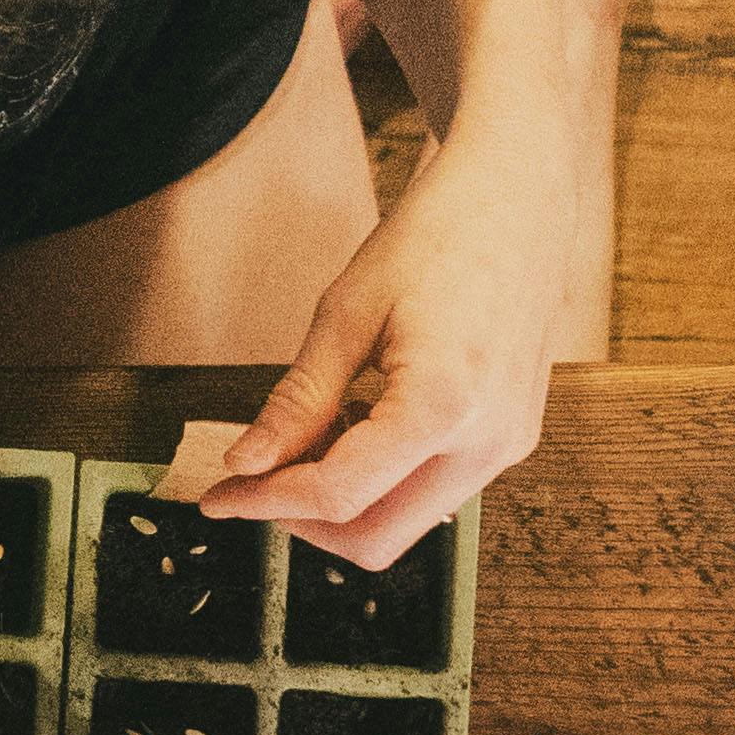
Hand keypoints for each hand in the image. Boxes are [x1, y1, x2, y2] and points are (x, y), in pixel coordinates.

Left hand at [199, 133, 564, 566]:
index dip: (265, 503)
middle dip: (304, 521)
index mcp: (445, 404)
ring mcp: (510, 444)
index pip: (339, 495)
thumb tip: (247, 465)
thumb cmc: (434, 236)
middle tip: (253, 481)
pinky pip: (436, 491)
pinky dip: (383, 480)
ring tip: (303, 441)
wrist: (517, 195)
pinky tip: (355, 425)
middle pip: (377, 538)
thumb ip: (299, 401)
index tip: (218, 495)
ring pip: (408, 524)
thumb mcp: (347, 313)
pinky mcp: (514, 437)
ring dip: (345, 503)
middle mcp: (490, 440)